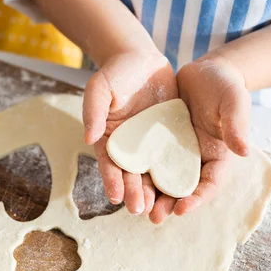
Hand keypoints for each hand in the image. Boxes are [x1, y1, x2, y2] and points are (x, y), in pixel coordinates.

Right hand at [83, 50, 177, 215]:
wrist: (142, 60)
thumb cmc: (116, 73)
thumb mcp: (99, 87)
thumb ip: (93, 110)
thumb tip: (89, 136)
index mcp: (109, 138)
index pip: (109, 163)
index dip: (111, 180)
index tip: (115, 196)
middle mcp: (129, 146)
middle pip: (130, 174)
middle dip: (133, 193)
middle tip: (138, 210)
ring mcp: (150, 144)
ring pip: (152, 172)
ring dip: (154, 191)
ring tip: (157, 209)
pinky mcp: (169, 138)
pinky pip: (172, 157)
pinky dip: (175, 173)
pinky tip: (181, 188)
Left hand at [150, 56, 250, 222]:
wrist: (204, 71)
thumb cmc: (225, 85)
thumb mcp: (234, 100)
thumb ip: (236, 123)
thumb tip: (243, 150)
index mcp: (217, 154)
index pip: (210, 183)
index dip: (197, 198)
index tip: (182, 209)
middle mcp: (196, 158)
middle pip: (183, 188)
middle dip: (169, 204)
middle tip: (154, 217)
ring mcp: (176, 151)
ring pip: (163, 179)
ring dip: (151, 195)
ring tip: (136, 208)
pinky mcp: (160, 142)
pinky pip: (148, 160)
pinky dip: (139, 173)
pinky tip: (125, 181)